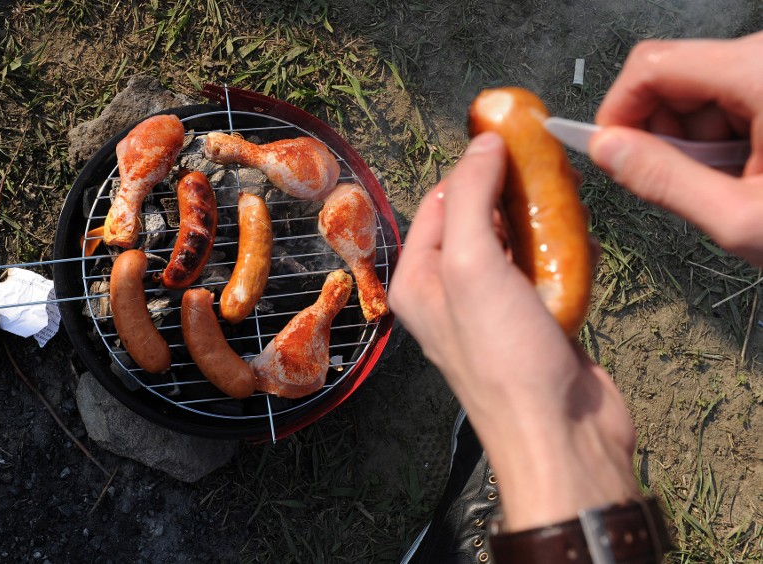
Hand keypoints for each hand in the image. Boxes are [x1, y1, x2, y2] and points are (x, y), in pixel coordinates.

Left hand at [389, 133, 639, 531]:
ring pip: (516, 243)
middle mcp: (449, 294)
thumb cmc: (503, 355)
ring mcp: (493, 309)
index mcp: (418, 280)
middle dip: (510, 193)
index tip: (508, 139)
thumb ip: (471, 197)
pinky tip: (582, 245)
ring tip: (567, 203)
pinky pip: (545, 271)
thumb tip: (482, 142)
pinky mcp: (535, 322)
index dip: (471, 169)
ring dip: (540, 221)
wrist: (560, 434)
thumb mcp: (472, 264)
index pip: (438, 203)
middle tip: (546, 168)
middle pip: (478, 220)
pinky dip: (563, 254)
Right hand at [590, 31, 762, 264]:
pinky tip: (747, 172)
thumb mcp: (739, 218)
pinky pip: (730, 97)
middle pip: (674, 75)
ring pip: (699, 89)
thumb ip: (662, 180)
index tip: (611, 152)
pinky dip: (723, 138)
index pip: (652, 66)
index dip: (618, 110)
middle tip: (679, 184)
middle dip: (660, 132)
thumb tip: (607, 151)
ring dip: (694, 141)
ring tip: (728, 185)